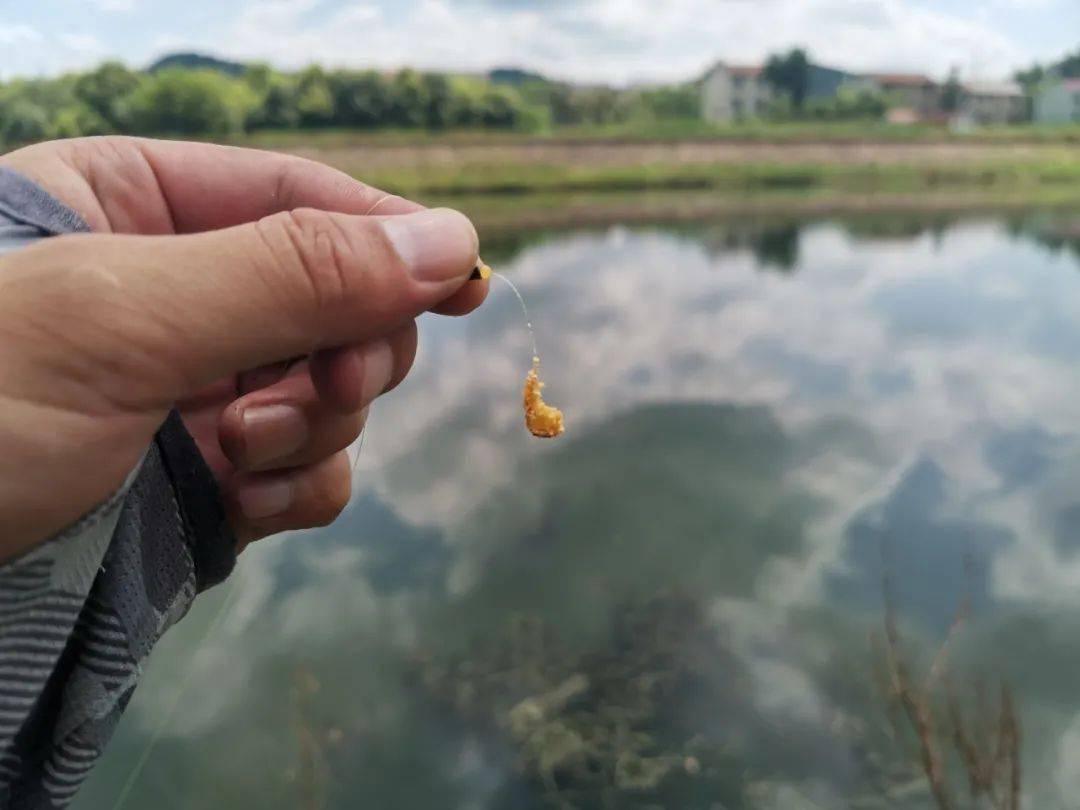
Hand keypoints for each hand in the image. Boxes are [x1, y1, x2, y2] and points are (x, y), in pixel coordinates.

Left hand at [0, 136, 487, 557]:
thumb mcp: (119, 321)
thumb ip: (291, 274)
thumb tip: (451, 239)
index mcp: (130, 205)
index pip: (300, 196)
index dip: (390, 235)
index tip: (467, 278)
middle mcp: (173, 292)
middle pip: (335, 298)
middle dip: (338, 354)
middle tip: (308, 398)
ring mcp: (193, 389)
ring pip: (332, 390)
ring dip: (310, 430)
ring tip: (232, 457)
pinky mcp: (205, 478)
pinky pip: (307, 471)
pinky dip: (297, 491)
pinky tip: (243, 507)